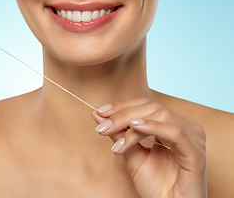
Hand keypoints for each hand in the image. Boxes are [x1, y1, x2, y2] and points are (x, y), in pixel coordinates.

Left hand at [92, 97, 206, 197]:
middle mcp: (185, 129)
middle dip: (123, 114)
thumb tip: (97, 114)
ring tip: (114, 135)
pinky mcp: (196, 154)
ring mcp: (194, 140)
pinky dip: (154, 127)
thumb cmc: (155, 187)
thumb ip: (118, 134)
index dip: (123, 105)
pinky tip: (135, 127)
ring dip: (132, 123)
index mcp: (171, 127)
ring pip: (162, 116)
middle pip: (153, 107)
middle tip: (102, 126)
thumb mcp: (132, 155)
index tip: (100, 111)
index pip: (146, 106)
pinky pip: (175, 132)